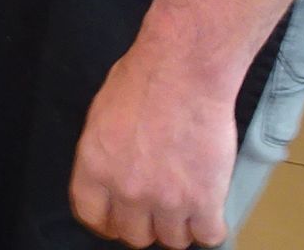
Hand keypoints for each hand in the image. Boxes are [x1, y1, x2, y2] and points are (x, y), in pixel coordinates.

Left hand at [69, 38, 239, 247]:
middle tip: (158, 208)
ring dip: (180, 226)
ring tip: (186, 205)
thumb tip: (113, 171)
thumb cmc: (144, 79)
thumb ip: (105, 152)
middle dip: (146, 224)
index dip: (108, 221)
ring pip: (172, 240)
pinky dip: (211, 227)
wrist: (183, 70)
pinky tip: (210, 209)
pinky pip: (208, 237)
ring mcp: (165, 199)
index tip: (119, 219)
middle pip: (134, 235)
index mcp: (95, 166)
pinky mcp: (203, 200)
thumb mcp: (102, 114)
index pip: (93, 216)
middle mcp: (126, 189)